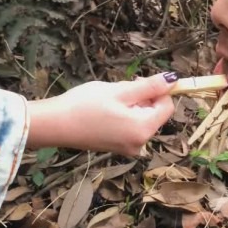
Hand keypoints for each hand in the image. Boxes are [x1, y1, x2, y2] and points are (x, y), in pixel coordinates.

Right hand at [26, 72, 177, 155]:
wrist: (54, 125)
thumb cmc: (85, 105)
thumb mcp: (120, 91)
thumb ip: (149, 86)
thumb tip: (173, 79)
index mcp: (143, 129)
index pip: (167, 106)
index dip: (159, 90)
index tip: (138, 81)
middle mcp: (140, 143)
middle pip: (155, 113)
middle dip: (142, 98)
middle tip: (119, 89)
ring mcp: (128, 148)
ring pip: (141, 118)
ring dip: (132, 105)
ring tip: (109, 100)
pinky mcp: (117, 148)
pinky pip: (130, 127)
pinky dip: (124, 116)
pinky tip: (105, 111)